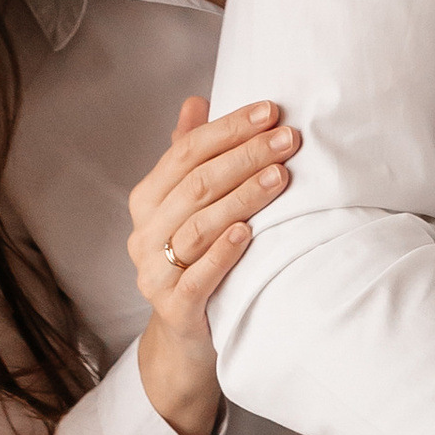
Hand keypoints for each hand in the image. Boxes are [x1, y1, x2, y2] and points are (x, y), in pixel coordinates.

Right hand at [125, 96, 295, 434]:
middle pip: (197, 185)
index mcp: (148, 200)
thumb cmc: (195, 257)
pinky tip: (249, 232)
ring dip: (242, 197)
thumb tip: (196, 100)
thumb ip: (189, 156)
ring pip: (199, 226)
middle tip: (289, 139)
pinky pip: (197, 276)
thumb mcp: (188, 206)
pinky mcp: (173, 307)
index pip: (186, 152)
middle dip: (246, 156)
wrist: (186, 334)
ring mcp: (154, 272)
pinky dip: (223, 252)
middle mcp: (145, 233)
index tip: (271, 110)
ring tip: (281, 177)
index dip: (228, 129)